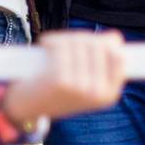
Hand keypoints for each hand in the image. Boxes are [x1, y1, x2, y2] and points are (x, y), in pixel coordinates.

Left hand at [2, 30, 125, 124]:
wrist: (27, 107)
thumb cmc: (58, 90)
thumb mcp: (84, 80)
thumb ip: (101, 61)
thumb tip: (114, 38)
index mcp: (109, 95)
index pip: (118, 56)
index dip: (104, 43)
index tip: (89, 41)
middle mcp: (98, 93)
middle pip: (97, 46)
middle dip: (80, 38)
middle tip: (66, 41)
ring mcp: (81, 88)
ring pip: (79, 43)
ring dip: (64, 39)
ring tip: (53, 44)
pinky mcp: (62, 81)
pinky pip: (63, 47)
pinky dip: (52, 40)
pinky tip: (46, 43)